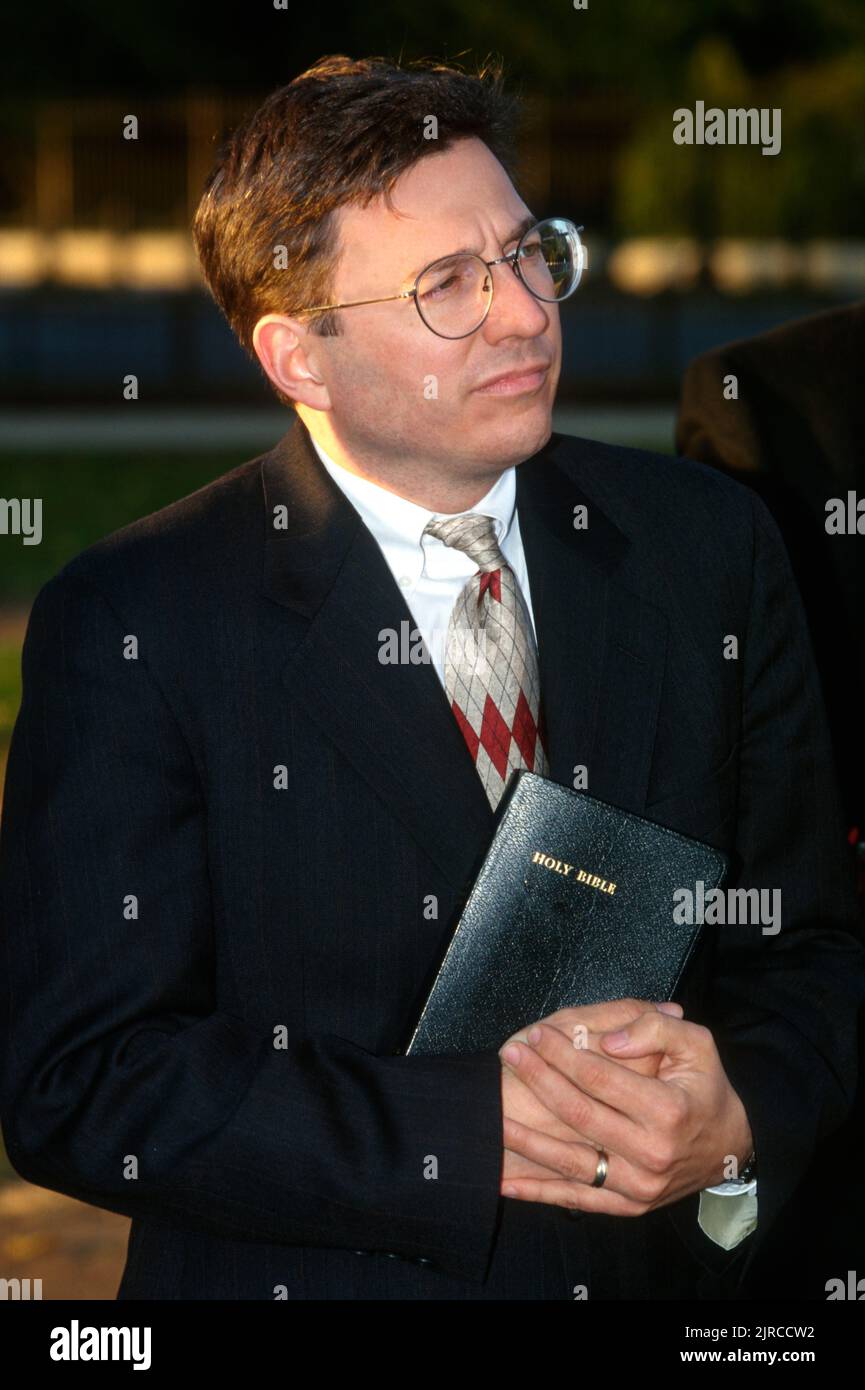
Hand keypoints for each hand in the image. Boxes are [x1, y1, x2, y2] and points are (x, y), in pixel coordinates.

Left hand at [500, 1009, 752, 1214]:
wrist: (730, 1149)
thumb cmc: (706, 1088)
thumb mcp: (697, 1044)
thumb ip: (654, 1028)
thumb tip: (609, 1039)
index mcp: (667, 1111)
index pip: (599, 1077)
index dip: (562, 1053)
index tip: (536, 1035)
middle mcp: (652, 1153)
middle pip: (579, 1114)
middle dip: (538, 1081)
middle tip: (510, 1055)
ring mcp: (638, 1186)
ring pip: (570, 1161)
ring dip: (525, 1140)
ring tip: (492, 1116)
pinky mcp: (628, 1206)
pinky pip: (575, 1199)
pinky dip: (537, 1192)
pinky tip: (504, 1181)